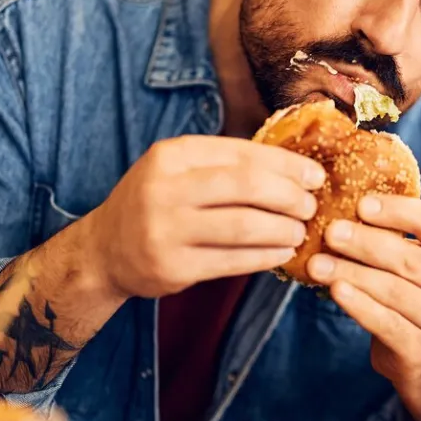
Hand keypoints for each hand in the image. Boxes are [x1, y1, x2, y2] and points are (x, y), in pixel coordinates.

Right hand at [82, 135, 325, 299]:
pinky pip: (232, 261)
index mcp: (172, 155)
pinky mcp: (171, 267)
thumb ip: (226, 165)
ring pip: (244, 226)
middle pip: (247, 186)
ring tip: (299, 231)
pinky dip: (265, 256)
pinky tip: (282, 253)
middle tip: (310, 205)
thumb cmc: (157, 202)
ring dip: (282, 229)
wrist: (105, 249)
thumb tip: (295, 167)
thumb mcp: (179, 170)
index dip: (286, 165)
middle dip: (289, 196)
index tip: (315, 175)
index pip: (243, 153)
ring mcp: (165, 230)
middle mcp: (165, 188)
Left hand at [306, 195, 420, 420]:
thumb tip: (351, 205)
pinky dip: (360, 305)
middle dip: (366, 243)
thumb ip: (399, 236)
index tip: (362, 205)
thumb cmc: (415, 293)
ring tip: (319, 263)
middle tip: (331, 232)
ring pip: (394, 291)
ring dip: (352, 273)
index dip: (399, 211)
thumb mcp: (418, 261)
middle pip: (411, 260)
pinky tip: (337, 290)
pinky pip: (387, 324)